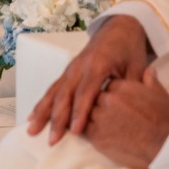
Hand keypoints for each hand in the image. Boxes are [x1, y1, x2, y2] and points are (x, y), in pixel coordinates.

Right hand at [27, 15, 150, 144]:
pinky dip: (42, 103)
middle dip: (56, 119)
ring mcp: (71, 68)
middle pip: (64, 95)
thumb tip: (126, 114)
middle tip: (51, 140)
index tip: (75, 131)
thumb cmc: (129, 49)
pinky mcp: (68, 71)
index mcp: (98, 65)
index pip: (86, 93)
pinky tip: (33, 115)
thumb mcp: (136, 68)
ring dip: (42, 112)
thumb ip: (130, 90)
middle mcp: (79, 66)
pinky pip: (53, 88)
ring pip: (54, 92)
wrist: (119, 28)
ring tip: (32, 129)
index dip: (79, 113)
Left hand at [84, 67, 168, 168]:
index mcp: (123, 87)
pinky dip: (85, 129)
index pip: (108, 85)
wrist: (167, 148)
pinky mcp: (96, 136)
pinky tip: (93, 133)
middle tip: (110, 115)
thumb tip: (149, 70)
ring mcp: (100, 117)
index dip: (112, 94)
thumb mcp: (163, 97)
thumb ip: (151, 82)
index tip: (117, 103)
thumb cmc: (168, 123)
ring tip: (101, 125)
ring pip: (87, 112)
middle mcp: (108, 99)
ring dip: (91, 117)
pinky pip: (83, 129)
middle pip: (95, 98)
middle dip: (99, 105)